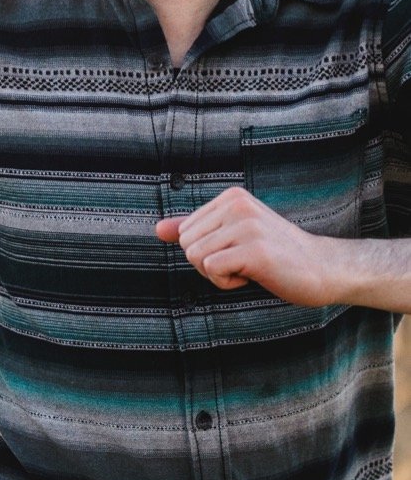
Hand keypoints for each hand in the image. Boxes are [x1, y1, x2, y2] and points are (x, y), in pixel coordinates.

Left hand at [156, 187, 345, 304]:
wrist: (321, 268)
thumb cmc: (275, 254)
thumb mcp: (233, 236)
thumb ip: (197, 230)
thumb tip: (158, 230)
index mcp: (231, 197)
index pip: (185, 232)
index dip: (206, 251)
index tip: (237, 251)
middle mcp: (237, 204)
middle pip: (187, 245)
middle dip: (208, 264)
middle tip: (242, 262)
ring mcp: (247, 225)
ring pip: (196, 257)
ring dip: (218, 274)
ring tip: (248, 267)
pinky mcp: (254, 249)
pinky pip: (212, 269)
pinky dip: (227, 282)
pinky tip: (253, 275)